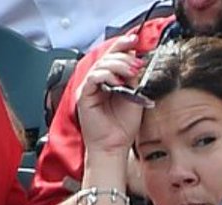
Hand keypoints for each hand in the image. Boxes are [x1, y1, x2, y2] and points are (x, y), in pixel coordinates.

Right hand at [76, 35, 146, 155]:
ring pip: (101, 65)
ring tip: (131, 72)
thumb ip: (134, 79)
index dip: (123, 46)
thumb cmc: (123, 127)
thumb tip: (137, 59)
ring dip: (118, 65)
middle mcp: (98, 81)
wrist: (114, 147)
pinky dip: (106, 76)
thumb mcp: (134, 97)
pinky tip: (117, 82)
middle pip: (107, 57)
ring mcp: (89, 87)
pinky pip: (93, 78)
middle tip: (137, 63)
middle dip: (124, 56)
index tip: (135, 40)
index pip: (114, 56)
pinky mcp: (84, 95)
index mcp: (109, 80)